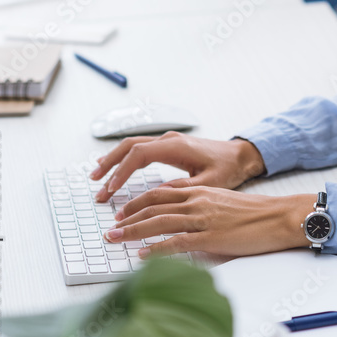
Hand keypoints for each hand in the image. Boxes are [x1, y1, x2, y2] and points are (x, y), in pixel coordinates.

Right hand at [90, 132, 265, 201]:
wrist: (240, 156)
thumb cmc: (228, 168)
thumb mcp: (209, 183)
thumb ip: (184, 189)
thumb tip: (158, 196)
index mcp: (177, 146)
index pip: (139, 154)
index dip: (121, 171)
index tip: (110, 190)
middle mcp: (169, 140)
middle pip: (130, 146)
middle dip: (110, 164)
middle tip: (95, 185)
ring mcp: (168, 141)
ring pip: (133, 145)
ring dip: (114, 160)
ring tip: (96, 177)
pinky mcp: (169, 147)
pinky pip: (140, 149)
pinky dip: (124, 158)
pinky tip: (114, 168)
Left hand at [104, 184, 313, 258]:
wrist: (276, 217)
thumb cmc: (252, 213)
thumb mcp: (221, 202)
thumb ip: (199, 207)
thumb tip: (179, 222)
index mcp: (200, 190)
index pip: (160, 192)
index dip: (138, 202)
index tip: (122, 211)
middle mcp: (197, 200)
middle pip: (153, 205)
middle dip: (128, 216)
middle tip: (110, 227)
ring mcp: (202, 218)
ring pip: (159, 221)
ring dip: (133, 231)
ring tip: (115, 239)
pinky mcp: (210, 237)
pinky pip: (176, 242)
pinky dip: (155, 248)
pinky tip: (142, 254)